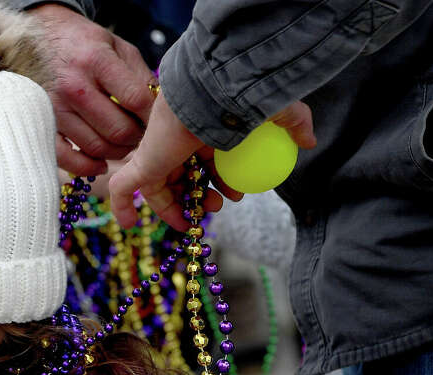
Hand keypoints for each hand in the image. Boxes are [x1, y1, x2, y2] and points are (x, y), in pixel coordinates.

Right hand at [30, 4, 155, 175]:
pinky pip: (66, 158)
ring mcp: (55, 109)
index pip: (136, 99)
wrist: (37, 39)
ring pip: (97, 147)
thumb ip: (139, 75)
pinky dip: (87, 167)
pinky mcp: (42, 124)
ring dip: (118, 152)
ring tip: (124, 143)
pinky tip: (101, 164)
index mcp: (95, 61)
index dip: (153, 116)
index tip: (158, 120)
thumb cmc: (82, 43)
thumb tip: (160, 109)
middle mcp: (73, 87)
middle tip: (142, 134)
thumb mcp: (115, 46)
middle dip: (138, 137)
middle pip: (118, 129)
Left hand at [109, 95, 316, 229]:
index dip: (217, 181)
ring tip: (204, 214)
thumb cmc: (245, 97)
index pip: (202, 160)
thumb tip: (309, 141)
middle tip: (220, 205)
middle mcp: (176, 140)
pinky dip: (123, 207)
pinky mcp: (143, 163)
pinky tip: (128, 224)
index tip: (235, 195)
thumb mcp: (278, 113)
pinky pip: (124, 189)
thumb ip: (294, 124)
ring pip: (158, 186)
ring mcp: (157, 151)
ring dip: (177, 207)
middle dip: (198, 196)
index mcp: (201, 129)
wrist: (216, 92)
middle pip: (180, 175)